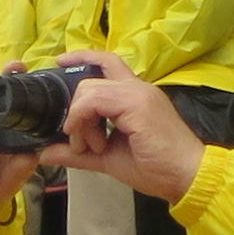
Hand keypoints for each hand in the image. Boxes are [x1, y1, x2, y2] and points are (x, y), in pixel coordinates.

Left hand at [49, 58, 204, 207]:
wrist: (188, 177)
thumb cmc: (156, 168)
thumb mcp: (108, 158)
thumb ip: (78, 153)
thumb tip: (46, 153)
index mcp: (134, 95)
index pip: (106, 63)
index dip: (82, 57)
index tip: (61, 61)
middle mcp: (137, 88)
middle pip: (91, 77)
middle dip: (75, 109)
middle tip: (80, 140)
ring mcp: (138, 93)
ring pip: (89, 88)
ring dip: (79, 119)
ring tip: (90, 147)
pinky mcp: (137, 104)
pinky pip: (95, 100)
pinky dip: (83, 120)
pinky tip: (92, 143)